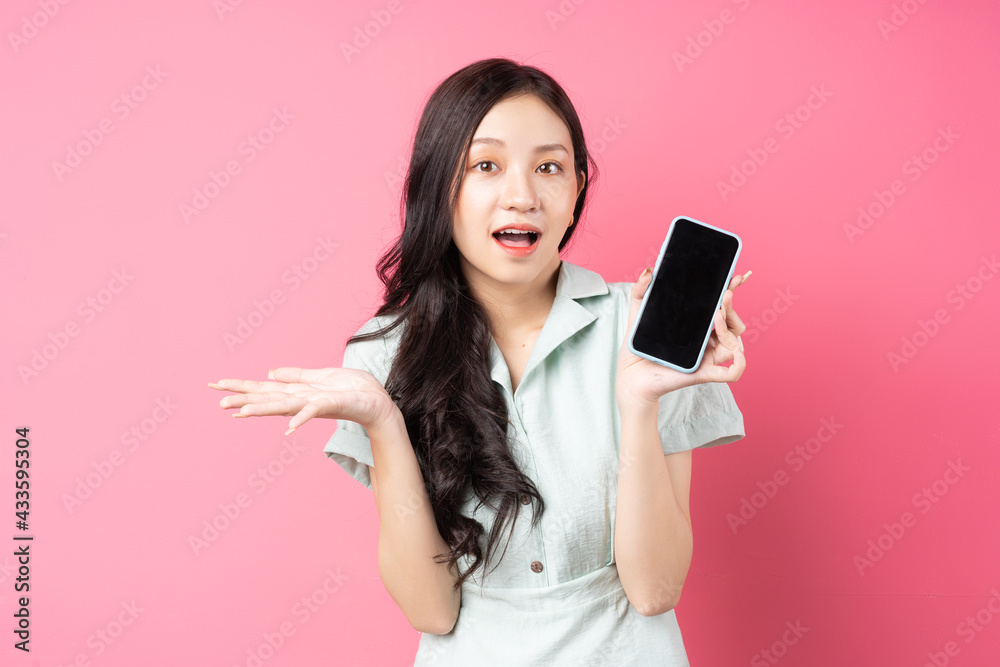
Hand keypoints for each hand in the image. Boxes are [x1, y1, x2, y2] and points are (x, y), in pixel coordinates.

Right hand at [209, 367, 398, 435]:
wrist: (378, 402)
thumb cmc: (353, 390)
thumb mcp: (321, 376)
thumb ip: (297, 375)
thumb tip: (271, 373)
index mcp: (298, 392)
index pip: (265, 389)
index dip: (242, 387)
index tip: (218, 385)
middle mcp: (302, 401)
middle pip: (268, 399)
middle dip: (243, 400)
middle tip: (218, 402)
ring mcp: (315, 405)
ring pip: (284, 406)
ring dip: (263, 409)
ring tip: (241, 412)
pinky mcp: (332, 404)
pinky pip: (314, 410)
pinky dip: (300, 418)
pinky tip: (288, 427)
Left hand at [616, 269, 749, 407]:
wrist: (629, 373)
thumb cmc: (638, 347)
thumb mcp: (638, 313)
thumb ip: (641, 291)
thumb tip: (648, 271)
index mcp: (697, 326)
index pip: (722, 307)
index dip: (732, 291)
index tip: (736, 276)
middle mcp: (706, 341)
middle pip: (734, 324)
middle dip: (732, 308)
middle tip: (724, 295)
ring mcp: (706, 357)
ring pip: (735, 343)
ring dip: (729, 328)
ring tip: (715, 315)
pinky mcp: (703, 373)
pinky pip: (732, 372)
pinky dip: (740, 363)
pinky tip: (735, 350)